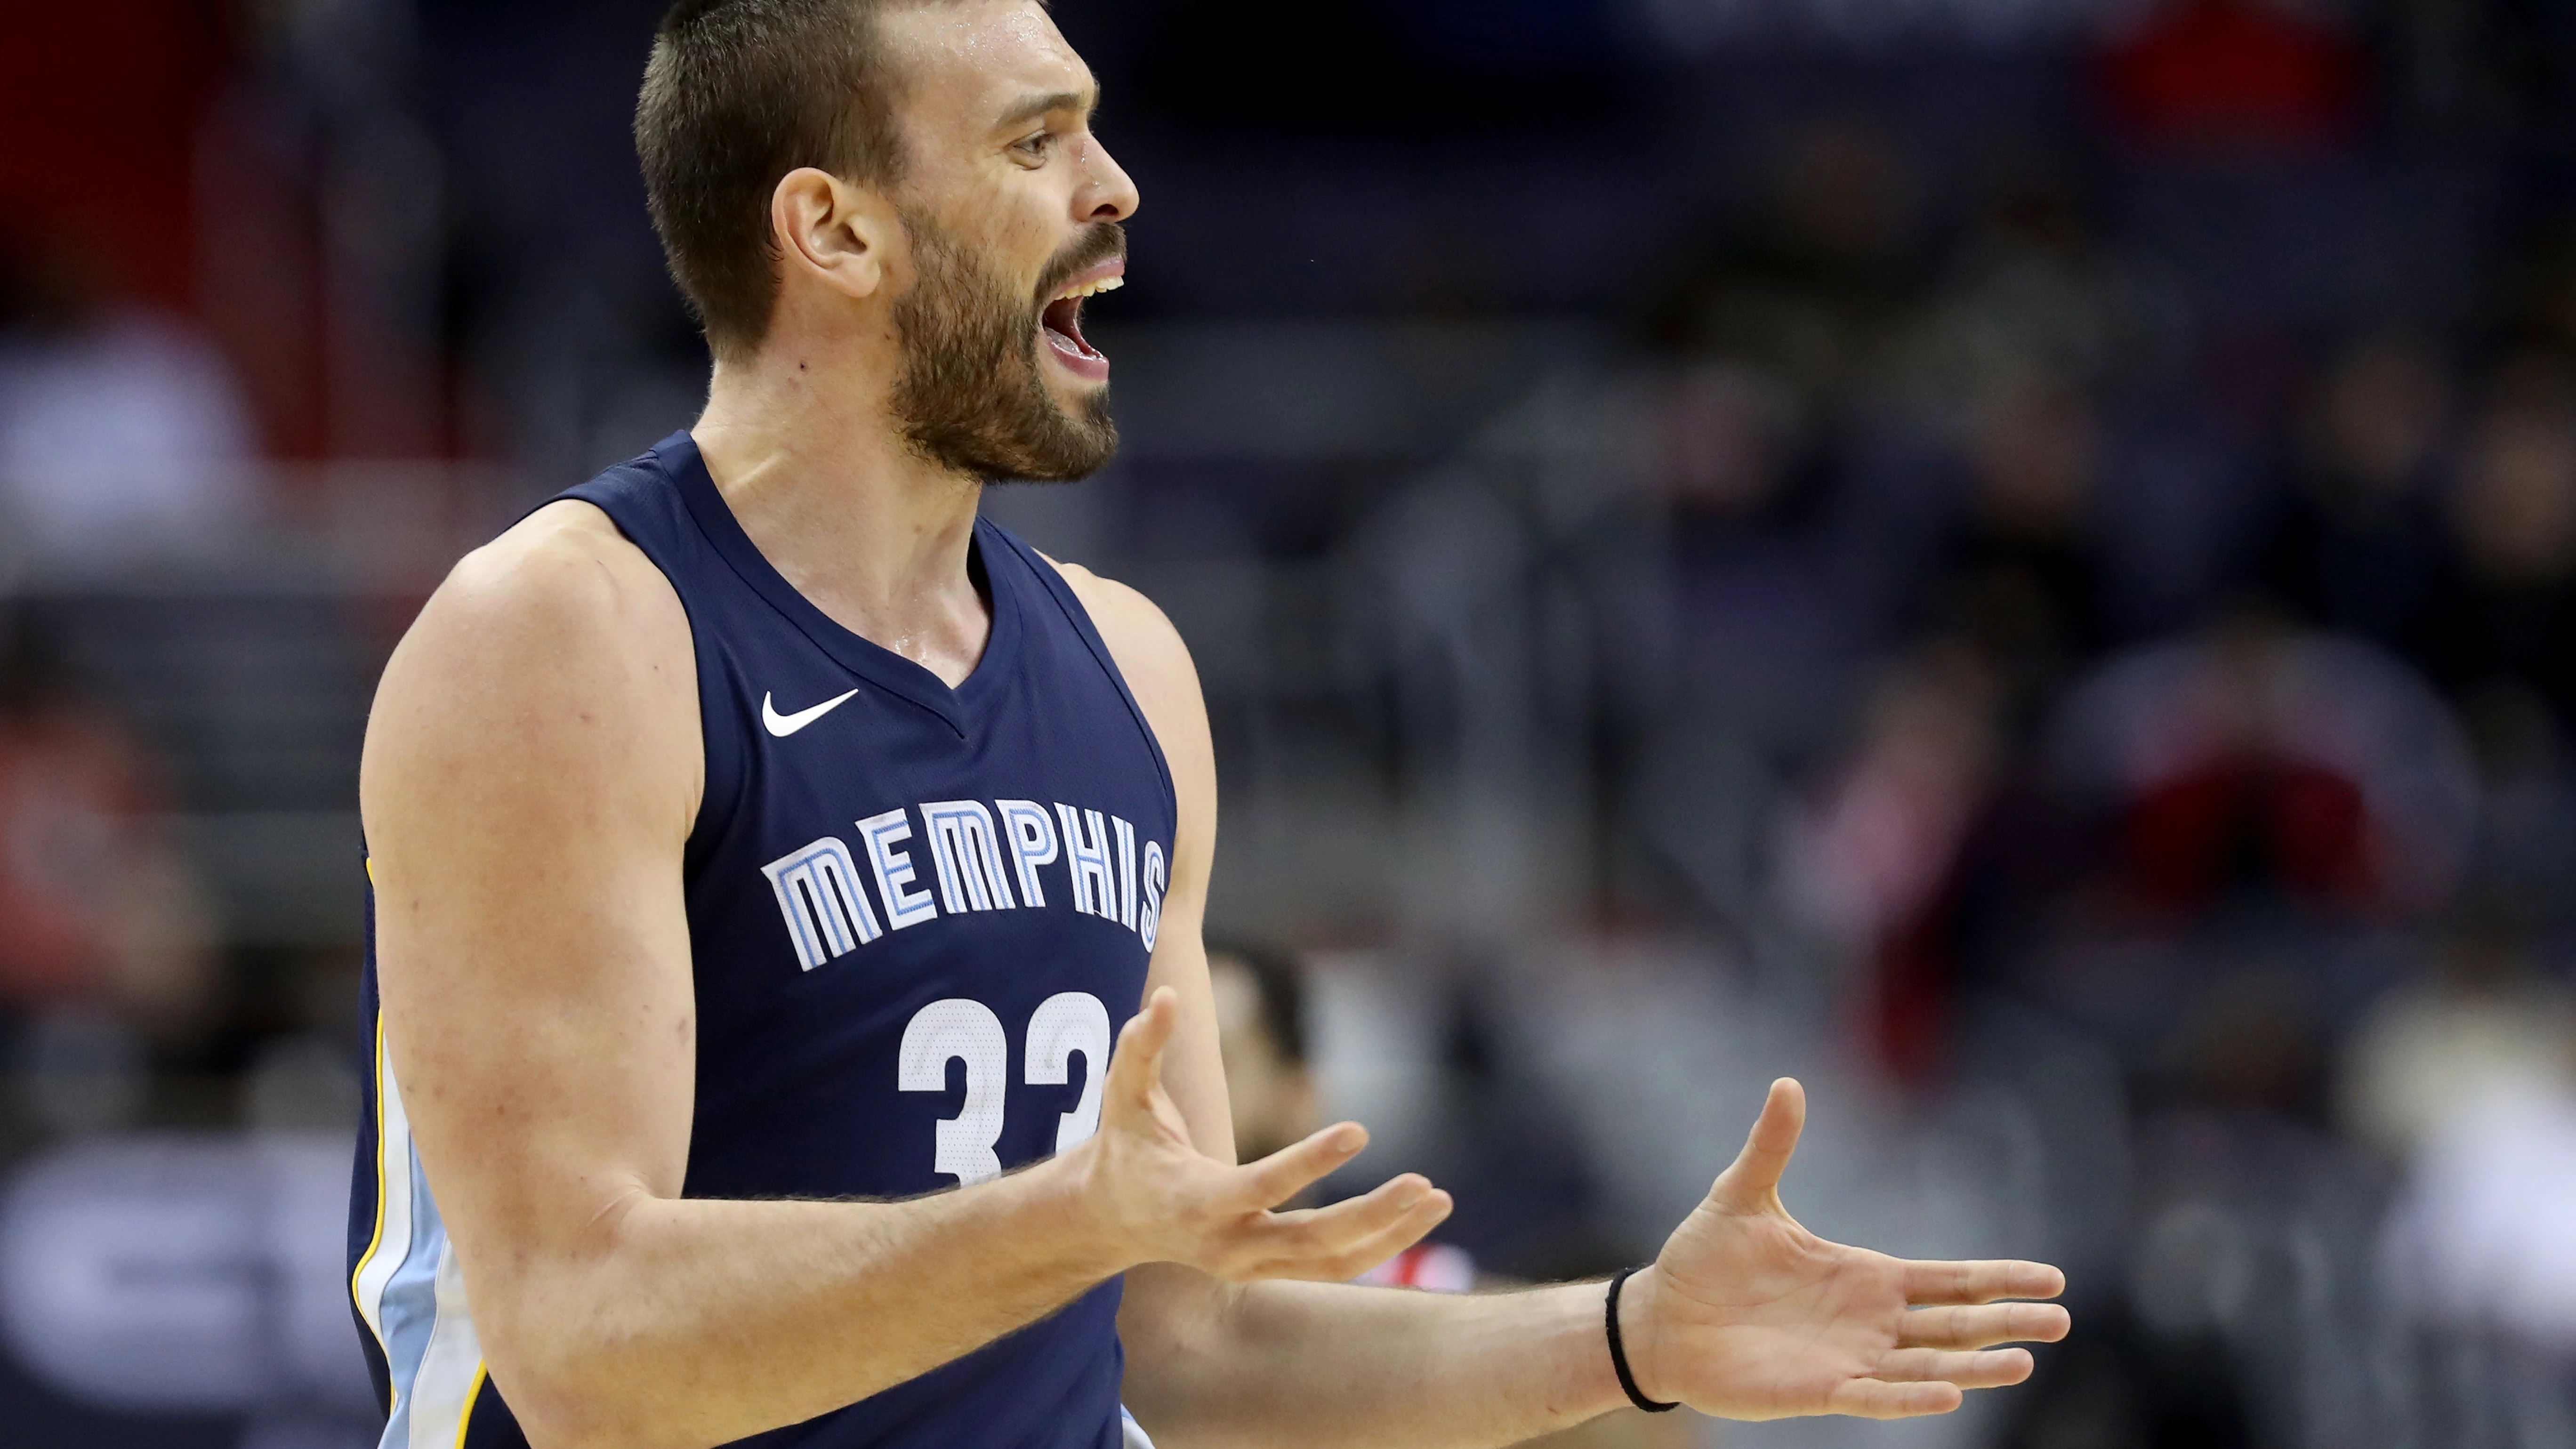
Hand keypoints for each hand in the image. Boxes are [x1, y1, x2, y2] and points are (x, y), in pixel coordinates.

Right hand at [1069, 987, 1453, 1281]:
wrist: (1111, 1220)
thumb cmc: (1125, 1146)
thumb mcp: (1123, 1095)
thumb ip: (1141, 1047)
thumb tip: (1165, 999)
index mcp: (1195, 1202)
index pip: (1262, 1187)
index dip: (1311, 1160)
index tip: (1360, 1129)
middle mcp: (1226, 1246)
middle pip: (1310, 1241)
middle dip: (1371, 1216)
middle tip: (1424, 1184)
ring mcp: (1249, 1267)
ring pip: (1330, 1264)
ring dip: (1390, 1238)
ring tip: (1439, 1200)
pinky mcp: (1267, 1272)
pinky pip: (1331, 1268)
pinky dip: (1378, 1248)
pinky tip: (1418, 1218)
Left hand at [1621, 1078, 2068, 1419]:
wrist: (1661, 1315)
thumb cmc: (1704, 1258)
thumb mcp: (1741, 1193)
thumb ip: (1772, 1144)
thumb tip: (1787, 1081)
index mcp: (1865, 1275)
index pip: (1948, 1280)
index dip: (1998, 1278)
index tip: (2052, 1279)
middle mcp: (1869, 1321)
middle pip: (1954, 1325)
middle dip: (2006, 1322)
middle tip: (2060, 1321)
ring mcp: (1849, 1358)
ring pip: (1926, 1367)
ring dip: (1973, 1367)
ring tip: (2022, 1363)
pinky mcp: (1818, 1391)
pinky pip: (1873, 1396)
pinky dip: (1909, 1398)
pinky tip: (1948, 1394)